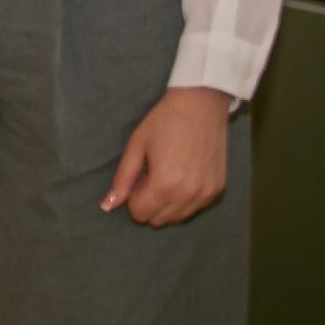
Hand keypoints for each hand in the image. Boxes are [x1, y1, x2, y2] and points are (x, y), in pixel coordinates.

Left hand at [102, 85, 232, 225]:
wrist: (201, 104)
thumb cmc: (164, 121)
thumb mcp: (136, 146)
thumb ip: (122, 179)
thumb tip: (107, 206)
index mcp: (165, 184)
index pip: (140, 214)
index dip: (133, 198)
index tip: (139, 177)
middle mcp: (188, 195)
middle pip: (158, 220)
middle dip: (149, 203)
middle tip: (151, 174)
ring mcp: (206, 194)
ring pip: (177, 218)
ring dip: (166, 204)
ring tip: (167, 174)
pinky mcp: (218, 189)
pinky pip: (194, 208)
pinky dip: (184, 200)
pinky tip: (183, 175)